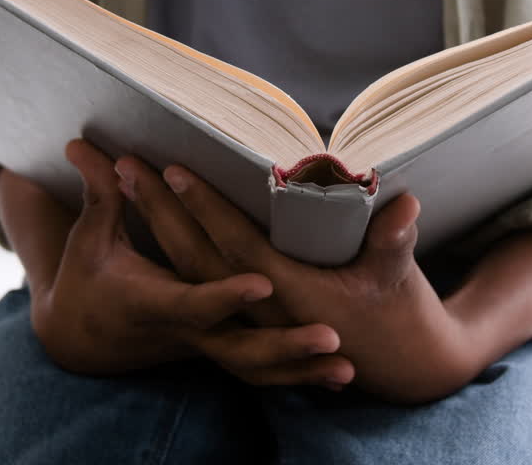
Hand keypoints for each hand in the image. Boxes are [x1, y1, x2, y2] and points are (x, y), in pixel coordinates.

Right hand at [0, 140, 355, 387]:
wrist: (84, 339)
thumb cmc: (88, 280)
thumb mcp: (89, 239)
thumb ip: (97, 194)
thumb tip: (77, 144)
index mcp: (152, 305)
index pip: (191, 301)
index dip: (223, 295)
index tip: (263, 285)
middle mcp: (184, 334)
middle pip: (238, 350)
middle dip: (285, 347)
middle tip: (333, 338)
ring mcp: (205, 348)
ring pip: (257, 370)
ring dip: (301, 372)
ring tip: (345, 371)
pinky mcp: (220, 352)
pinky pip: (263, 375)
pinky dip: (299, 378)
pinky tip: (340, 379)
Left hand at [149, 165, 479, 403]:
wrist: (402, 364)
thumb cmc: (399, 313)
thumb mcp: (396, 278)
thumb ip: (394, 242)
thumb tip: (406, 204)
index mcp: (294, 299)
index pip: (236, 248)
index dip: (206, 209)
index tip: (174, 170)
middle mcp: (262, 314)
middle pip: (196, 259)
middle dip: (161, 212)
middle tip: (127, 167)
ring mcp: (250, 321)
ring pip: (189, 272)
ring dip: (157, 227)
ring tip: (126, 183)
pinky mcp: (246, 319)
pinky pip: (197, 283)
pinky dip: (171, 250)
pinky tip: (149, 218)